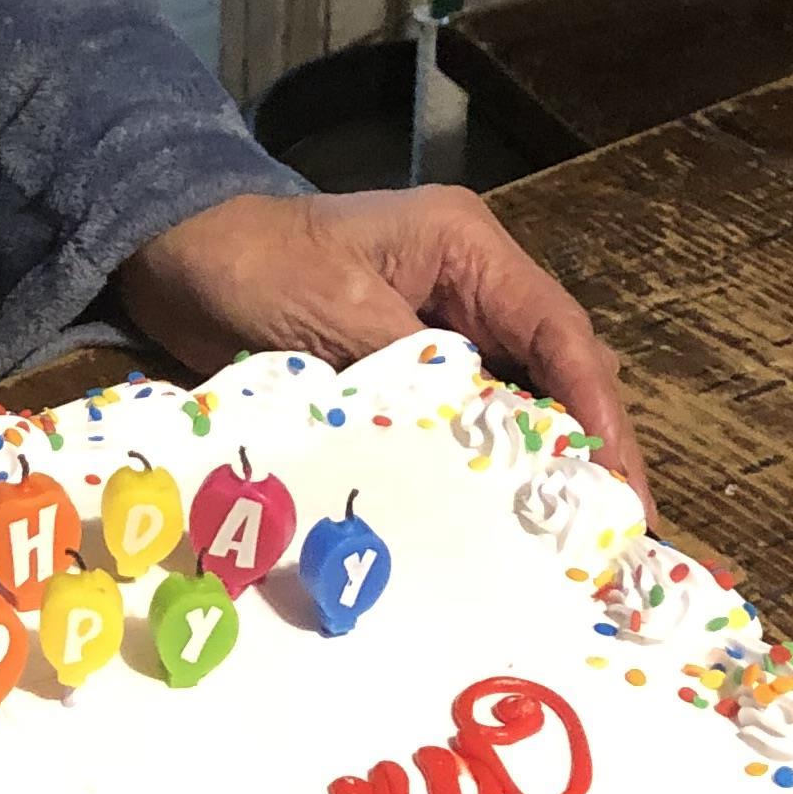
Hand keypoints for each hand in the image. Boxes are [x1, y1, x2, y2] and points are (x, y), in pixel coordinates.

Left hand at [115, 186, 651, 514]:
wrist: (170, 254)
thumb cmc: (251, 265)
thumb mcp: (333, 308)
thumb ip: (410, 369)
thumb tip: (479, 435)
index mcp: (467, 250)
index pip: (559, 333)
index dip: (597, 410)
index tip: (621, 482)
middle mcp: (468, 287)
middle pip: (554, 371)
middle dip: (587, 447)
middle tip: (615, 533)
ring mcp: (436, 328)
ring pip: (513, 401)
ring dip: (538, 465)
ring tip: (572, 542)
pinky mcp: (401, 367)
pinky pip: (459, 421)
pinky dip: (480, 467)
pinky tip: (495, 522)